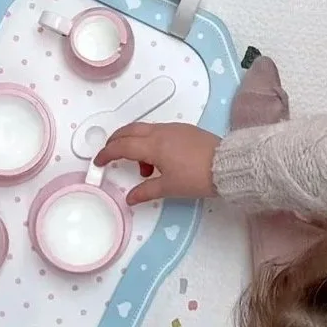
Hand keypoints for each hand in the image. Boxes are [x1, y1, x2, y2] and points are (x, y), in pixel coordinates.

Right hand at [94, 121, 218, 205]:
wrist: (228, 165)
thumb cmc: (197, 177)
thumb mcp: (169, 188)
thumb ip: (146, 191)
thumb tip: (129, 198)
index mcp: (153, 145)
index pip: (122, 146)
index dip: (107, 153)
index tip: (98, 161)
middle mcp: (160, 132)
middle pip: (130, 130)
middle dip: (116, 141)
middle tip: (110, 154)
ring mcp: (174, 128)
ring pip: (145, 130)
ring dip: (136, 144)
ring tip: (144, 169)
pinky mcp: (184, 130)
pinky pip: (159, 132)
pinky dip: (150, 142)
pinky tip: (160, 161)